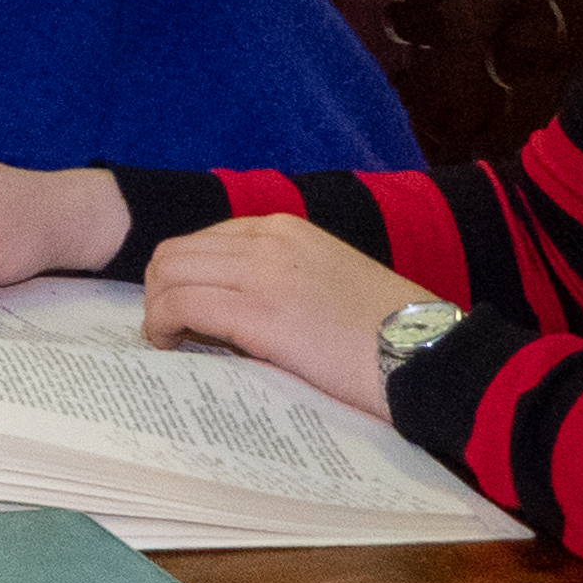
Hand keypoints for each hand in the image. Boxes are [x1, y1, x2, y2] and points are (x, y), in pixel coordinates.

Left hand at [137, 214, 418, 417]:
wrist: (425, 353)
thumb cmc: (384, 332)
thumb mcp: (327, 280)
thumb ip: (280, 277)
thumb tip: (233, 305)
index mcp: (286, 228)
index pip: (204, 239)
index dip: (183, 276)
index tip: (184, 310)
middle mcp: (268, 239)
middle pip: (175, 252)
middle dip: (159, 291)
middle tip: (167, 329)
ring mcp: (261, 272)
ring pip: (168, 275)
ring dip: (156, 309)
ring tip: (168, 342)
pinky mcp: (258, 312)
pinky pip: (180, 306)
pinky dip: (162, 326)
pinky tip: (172, 349)